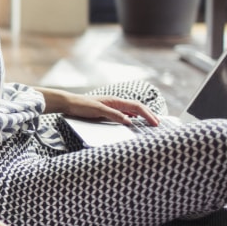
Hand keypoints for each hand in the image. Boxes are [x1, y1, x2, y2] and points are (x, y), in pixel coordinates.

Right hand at [38, 87, 158, 126]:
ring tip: (151, 122)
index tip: (157, 122)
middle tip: (158, 124)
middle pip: (136, 105)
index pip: (136, 106)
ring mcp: (107, 104)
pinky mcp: (98, 107)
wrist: (68, 103)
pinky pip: (112, 112)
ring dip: (142, 114)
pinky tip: (128, 122)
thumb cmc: (84, 109)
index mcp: (116, 102)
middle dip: (149, 114)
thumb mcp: (102, 113)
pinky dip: (122, 116)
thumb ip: (115, 116)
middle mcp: (114, 101)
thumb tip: (130, 121)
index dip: (148, 113)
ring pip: (129, 107)